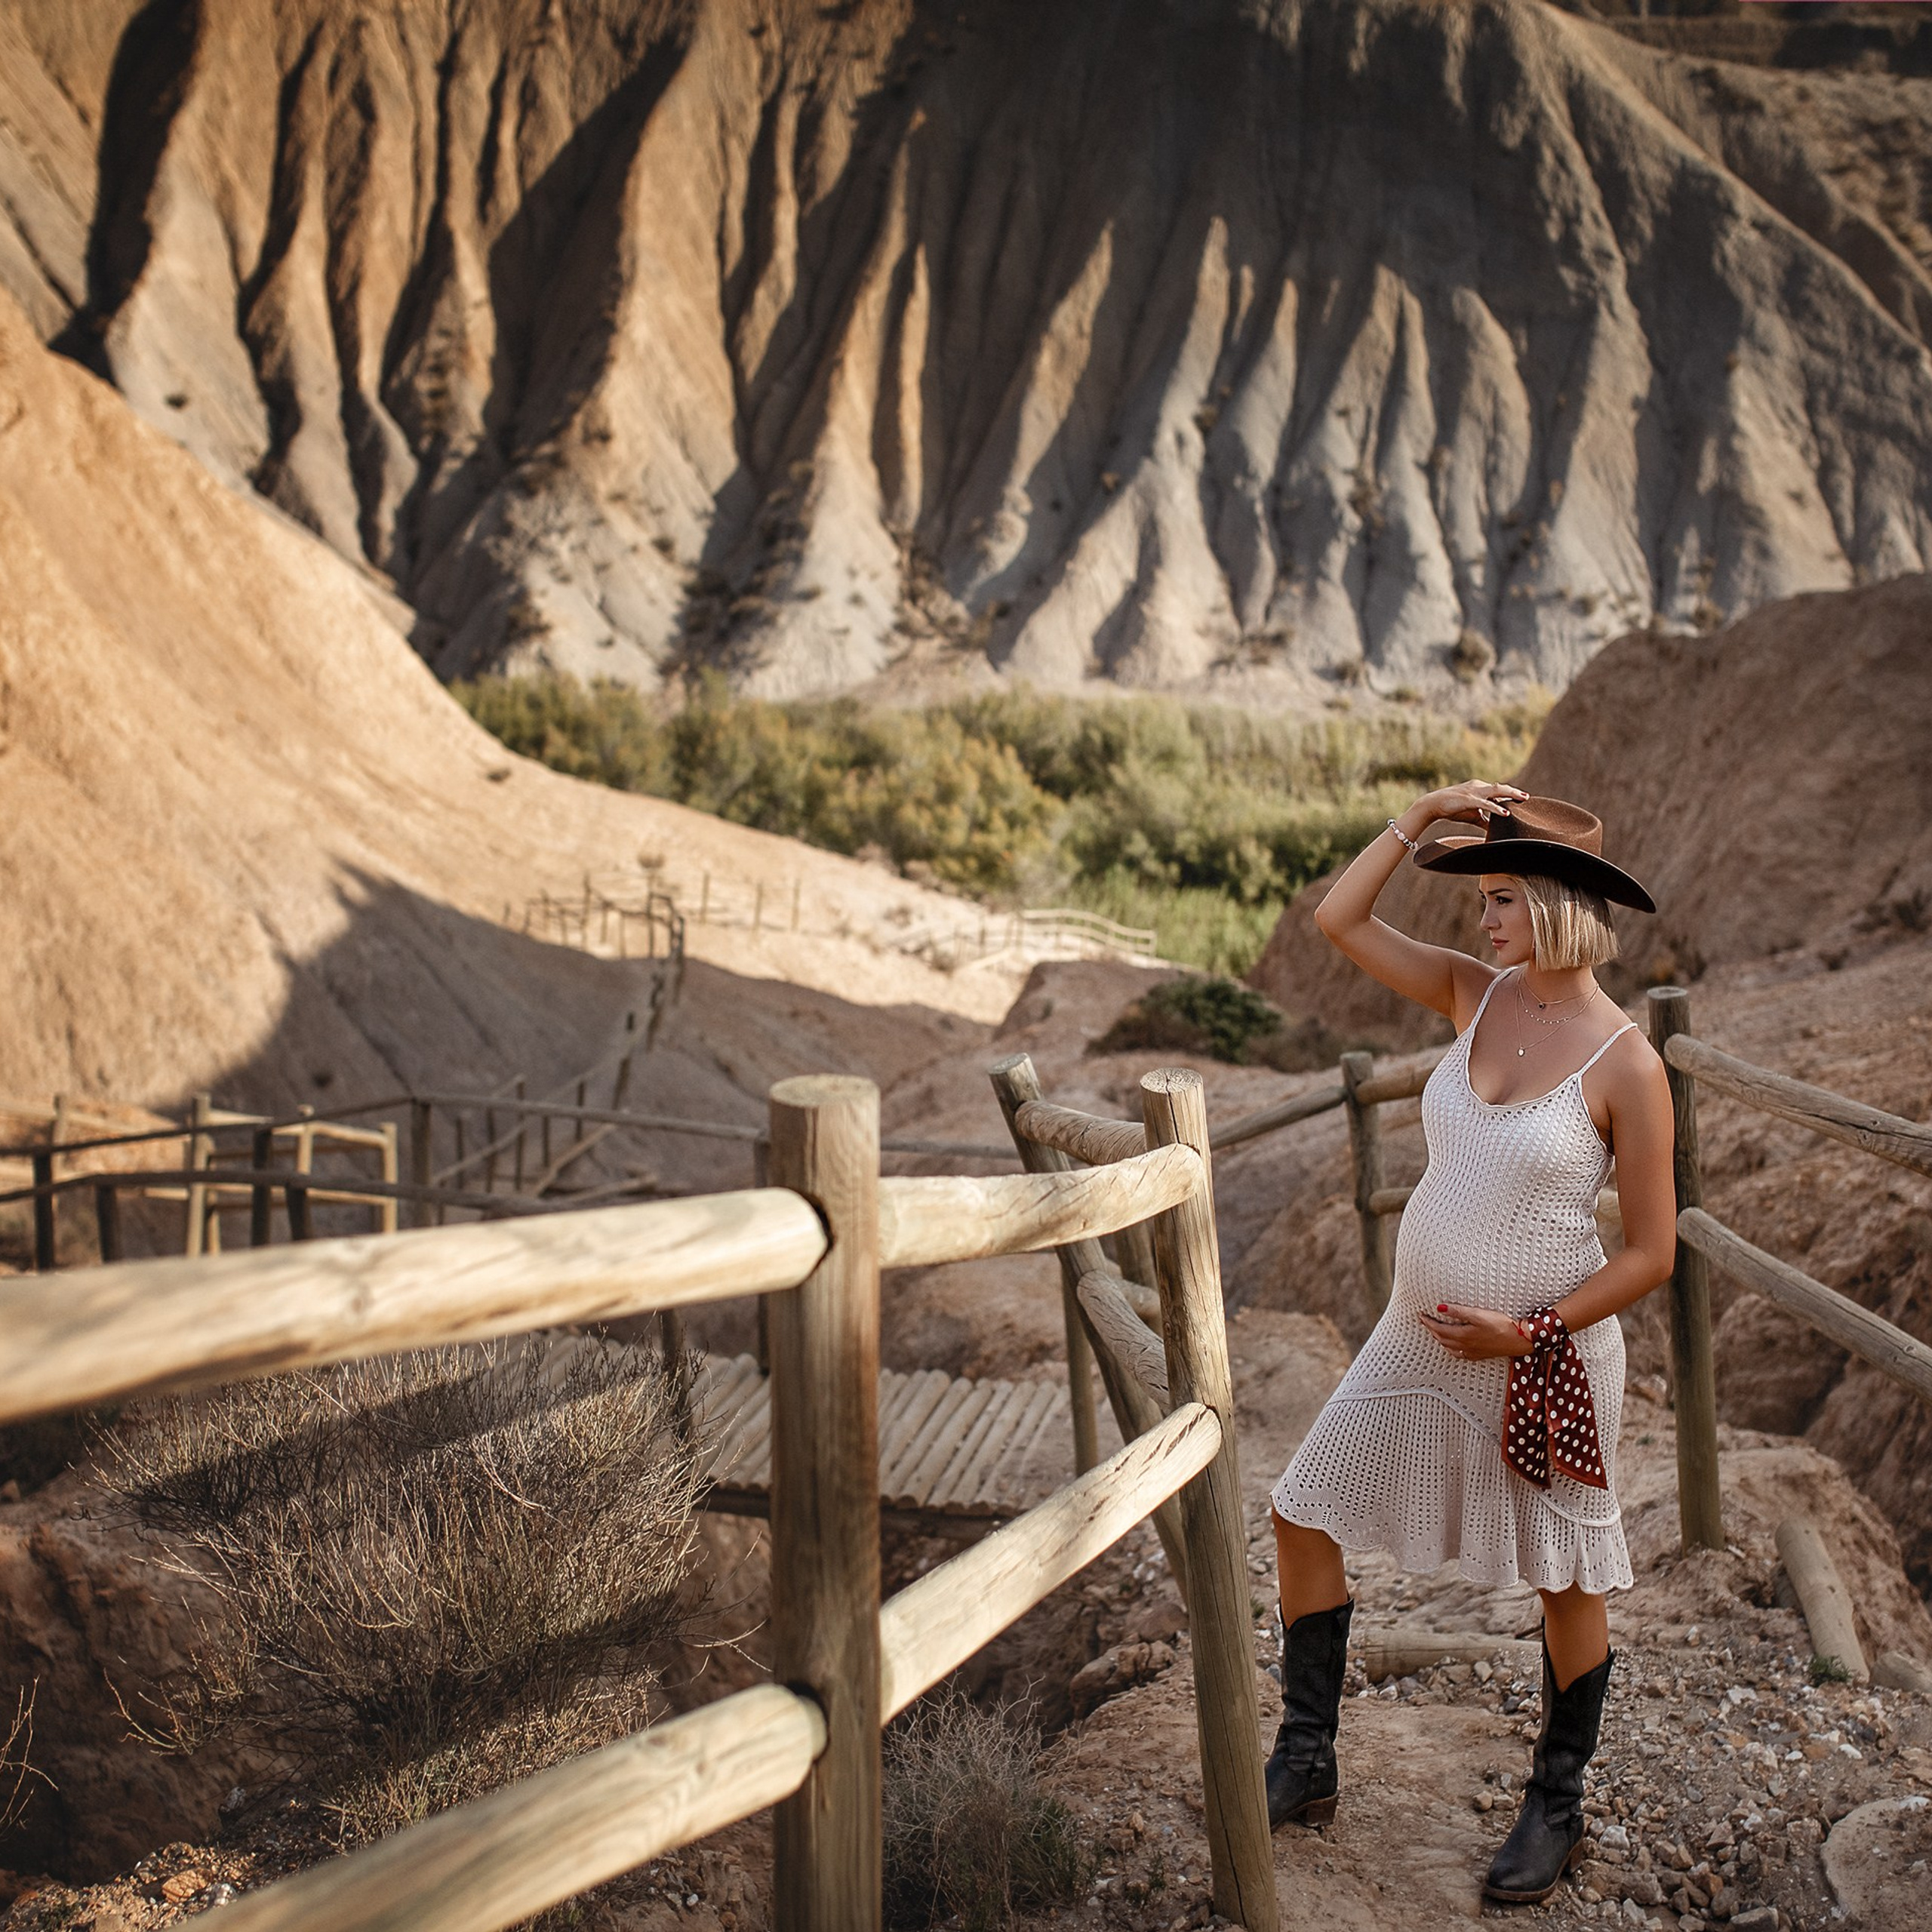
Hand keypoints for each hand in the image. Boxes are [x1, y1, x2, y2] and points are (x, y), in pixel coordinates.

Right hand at [1404, 780, 1526, 833]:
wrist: (1433, 804)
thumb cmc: (1452, 809)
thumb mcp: (1472, 815)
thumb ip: (1484, 820)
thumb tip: (1495, 829)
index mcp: (1479, 789)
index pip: (1498, 791)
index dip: (1510, 795)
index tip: (1522, 799)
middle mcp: (1478, 787)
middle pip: (1500, 788)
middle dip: (1514, 792)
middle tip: (1527, 797)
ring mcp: (1474, 792)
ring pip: (1496, 791)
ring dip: (1511, 794)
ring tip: (1523, 798)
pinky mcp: (1469, 799)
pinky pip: (1485, 803)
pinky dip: (1496, 808)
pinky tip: (1506, 813)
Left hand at [1418, 1302, 1533, 1361]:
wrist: (1519, 1339)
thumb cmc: (1500, 1324)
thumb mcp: (1478, 1314)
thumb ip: (1458, 1311)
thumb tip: (1439, 1308)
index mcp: (1462, 1335)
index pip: (1439, 1329)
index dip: (1428, 1322)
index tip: (1421, 1315)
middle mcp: (1465, 1346)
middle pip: (1442, 1338)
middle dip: (1431, 1329)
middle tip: (1425, 1321)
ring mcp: (1472, 1352)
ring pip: (1449, 1347)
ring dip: (1440, 1339)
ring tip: (1435, 1331)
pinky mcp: (1480, 1355)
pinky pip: (1459, 1354)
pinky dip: (1451, 1349)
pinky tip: (1452, 1346)